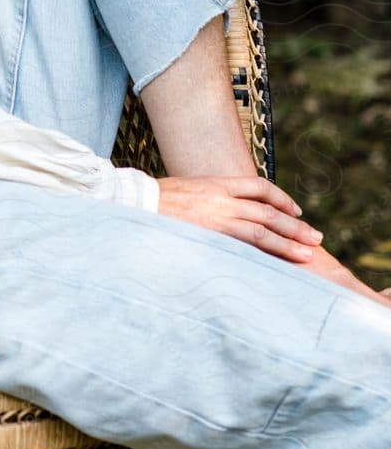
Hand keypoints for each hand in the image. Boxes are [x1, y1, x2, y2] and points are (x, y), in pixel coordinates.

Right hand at [156, 173, 323, 264]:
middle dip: (294, 226)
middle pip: (268, 212)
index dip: (282, 199)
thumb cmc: (157, 200)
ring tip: (307, 254)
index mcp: (217, 183)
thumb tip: (232, 210)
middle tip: (315, 238)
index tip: (297, 211)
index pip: (259, 187)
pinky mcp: (209, 238)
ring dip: (287, 243)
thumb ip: (213, 197)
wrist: (133, 205)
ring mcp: (215, 220)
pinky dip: (262, 256)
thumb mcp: (189, 188)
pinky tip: (275, 265)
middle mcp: (221, 199)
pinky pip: (243, 248)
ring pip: (261, 231)